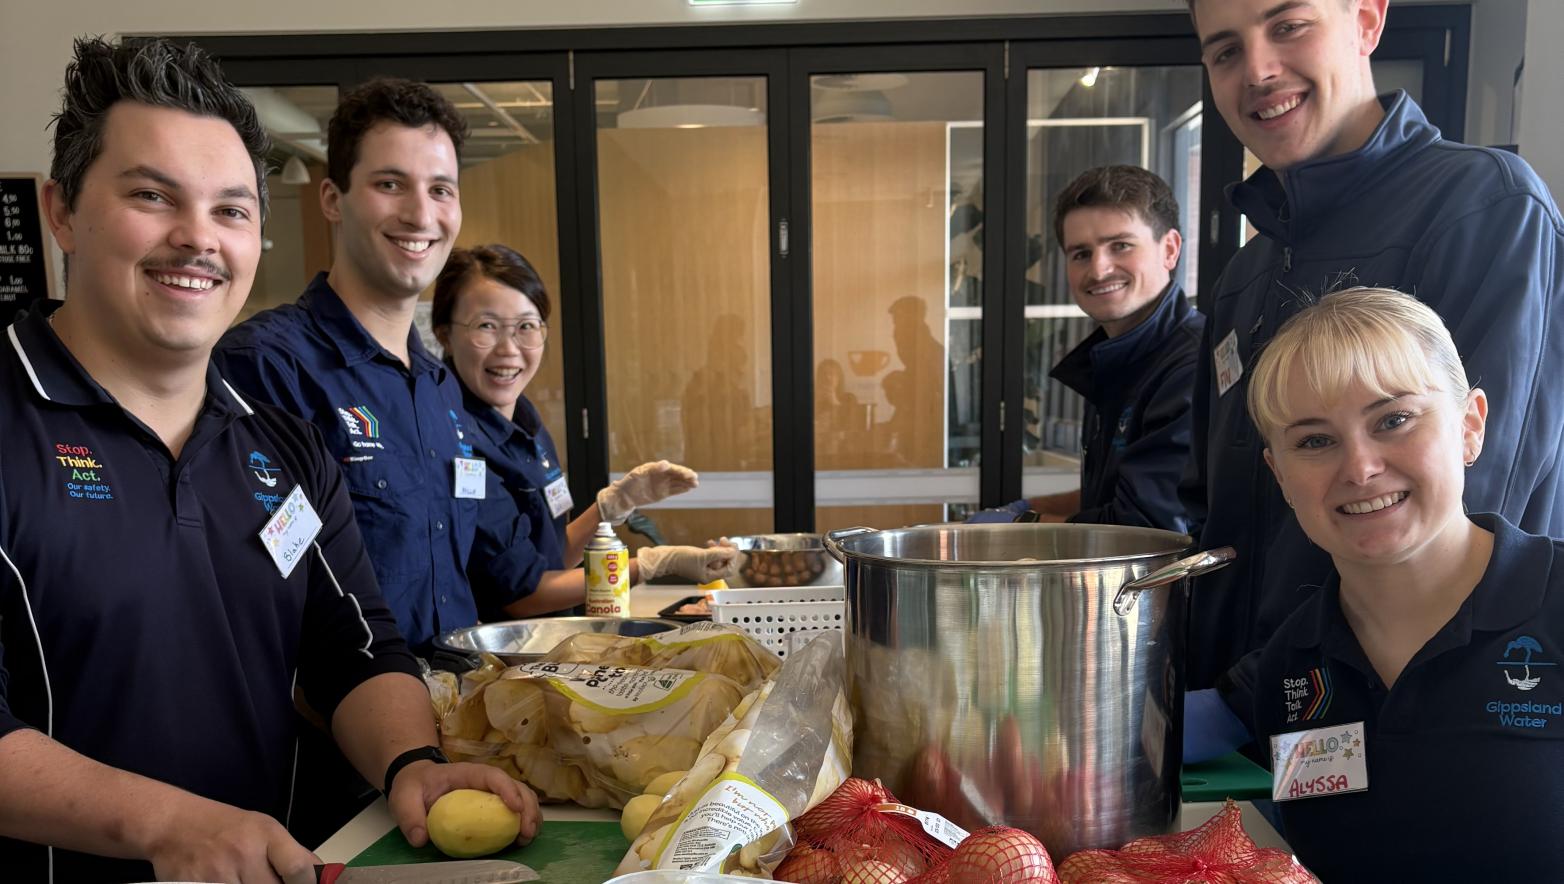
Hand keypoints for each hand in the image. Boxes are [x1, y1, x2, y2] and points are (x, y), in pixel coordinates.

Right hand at [146, 796, 318, 883]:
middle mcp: (243, 854)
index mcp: (266, 835)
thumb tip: (320, 876)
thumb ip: (290, 853)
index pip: (298, 868)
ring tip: (249, 880)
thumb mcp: (263, 829)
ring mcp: (218, 874)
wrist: (174, 825)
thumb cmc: (224, 827)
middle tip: (271, 881)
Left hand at [387, 759, 541, 849]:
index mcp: (467, 774)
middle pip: (516, 786)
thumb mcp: (404, 797)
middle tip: (527, 833)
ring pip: (523, 796)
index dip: (507, 790)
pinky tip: (522, 838)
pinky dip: (525, 821)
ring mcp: (492, 792)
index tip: (515, 808)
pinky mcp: (494, 805)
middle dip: (528, 807)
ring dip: (531, 815)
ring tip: (528, 837)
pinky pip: (516, 810)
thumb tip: (421, 839)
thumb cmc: (414, 785)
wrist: (417, 782)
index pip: (493, 776)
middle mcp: (485, 781)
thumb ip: (409, 816)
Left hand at [596, 461, 697, 524]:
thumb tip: (665, 463)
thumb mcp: (639, 474)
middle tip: (694, 478)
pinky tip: (689, 488)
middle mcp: (661, 475)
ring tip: (695, 483)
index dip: (679, 470)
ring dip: (687, 482)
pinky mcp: (663, 493)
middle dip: (686, 475)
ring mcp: (663, 484)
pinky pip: (674, 490)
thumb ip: (653, 469)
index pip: (670, 468)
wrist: (624, 496)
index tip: (686, 473)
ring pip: (677, 482)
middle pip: (676, 474)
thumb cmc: (630, 482)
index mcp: (656, 468)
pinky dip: (682, 489)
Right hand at [638, 544, 740, 581]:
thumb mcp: (703, 555)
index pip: (728, 569)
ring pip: (718, 558)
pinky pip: (711, 555)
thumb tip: (732, 551)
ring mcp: (703, 568)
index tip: (732, 546)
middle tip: (725, 540)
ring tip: (719, 539)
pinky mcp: (699, 562)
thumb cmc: (681, 559)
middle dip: (727, 551)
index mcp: (710, 577)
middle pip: (724, 563)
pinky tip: (710, 542)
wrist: (666, 558)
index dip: (732, 557)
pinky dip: (712, 548)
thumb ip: (719, 553)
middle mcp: (708, 574)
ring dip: (720, 548)